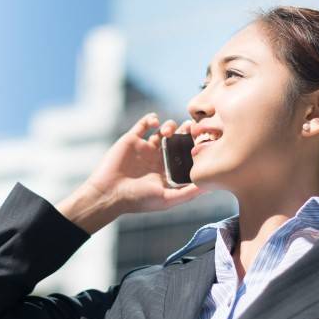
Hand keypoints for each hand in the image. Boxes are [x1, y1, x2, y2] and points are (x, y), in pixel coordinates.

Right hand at [82, 112, 209, 214]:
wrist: (109, 193)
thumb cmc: (138, 200)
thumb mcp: (167, 199)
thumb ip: (188, 193)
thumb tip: (209, 187)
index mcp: (166, 171)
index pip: (185, 154)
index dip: (193, 146)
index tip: (202, 140)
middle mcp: (157, 158)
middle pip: (176, 140)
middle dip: (185, 132)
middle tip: (191, 127)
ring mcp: (144, 148)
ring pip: (162, 130)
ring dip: (169, 126)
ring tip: (169, 130)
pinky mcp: (131, 139)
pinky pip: (143, 124)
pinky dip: (151, 119)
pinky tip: (155, 122)